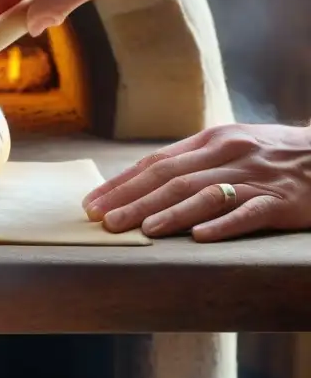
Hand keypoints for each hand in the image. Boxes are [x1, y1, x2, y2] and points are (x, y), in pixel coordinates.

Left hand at [83, 124, 310, 241]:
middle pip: (171, 179)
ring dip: (169, 213)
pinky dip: (223, 224)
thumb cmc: (275, 153)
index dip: (122, 183)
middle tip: (104, 221)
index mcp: (211, 140)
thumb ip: (193, 159)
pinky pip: (249, 212)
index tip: (93, 202)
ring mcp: (256, 176)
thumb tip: (145, 178)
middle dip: (132, 201)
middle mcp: (229, 154)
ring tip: (141, 229)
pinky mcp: (284, 200)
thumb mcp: (232, 145)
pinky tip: (200, 237)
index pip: (155, 163)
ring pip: (204, 194)